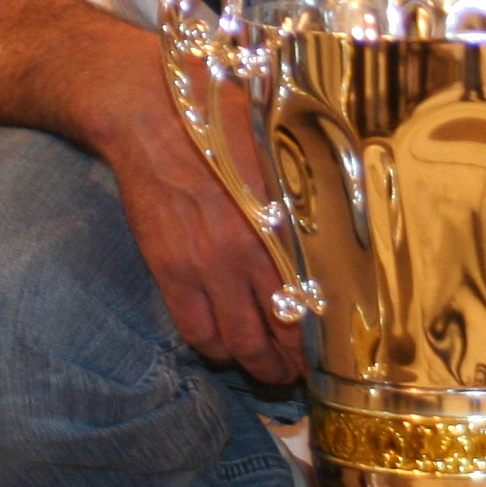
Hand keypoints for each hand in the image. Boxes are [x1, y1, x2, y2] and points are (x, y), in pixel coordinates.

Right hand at [101, 103, 308, 385]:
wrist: (149, 113)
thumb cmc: (219, 120)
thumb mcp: (277, 151)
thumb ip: (302, 192)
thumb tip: (336, 214)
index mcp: (280, 223)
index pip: (310, 300)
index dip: (318, 334)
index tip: (324, 346)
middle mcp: (247, 253)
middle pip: (276, 331)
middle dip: (287, 363)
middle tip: (294, 373)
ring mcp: (205, 266)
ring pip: (235, 341)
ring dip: (252, 363)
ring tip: (262, 370)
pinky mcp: (169, 268)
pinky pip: (193, 328)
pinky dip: (212, 347)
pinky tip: (221, 348)